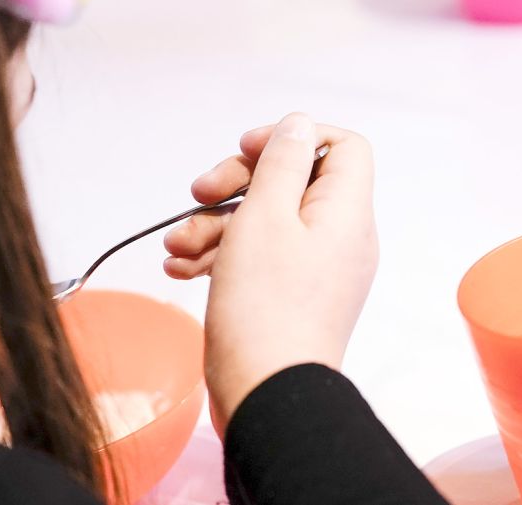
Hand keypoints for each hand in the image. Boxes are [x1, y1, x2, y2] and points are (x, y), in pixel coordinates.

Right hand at [164, 113, 377, 434]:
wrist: (266, 395)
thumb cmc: (265, 310)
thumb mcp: (265, 217)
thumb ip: (283, 163)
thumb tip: (298, 126)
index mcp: (345, 213)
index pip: (341, 146)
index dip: (293, 137)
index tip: (248, 151)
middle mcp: (338, 239)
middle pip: (293, 182)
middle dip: (237, 183)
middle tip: (198, 192)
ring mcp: (314, 270)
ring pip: (266, 222)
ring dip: (216, 224)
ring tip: (176, 246)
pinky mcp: (290, 296)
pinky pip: (259, 258)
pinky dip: (221, 255)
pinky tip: (182, 269)